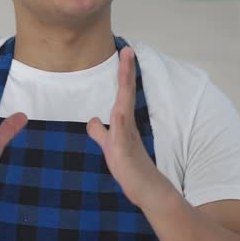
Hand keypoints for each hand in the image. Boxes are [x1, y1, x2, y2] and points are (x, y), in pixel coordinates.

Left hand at [87, 46, 170, 209]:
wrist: (147, 191)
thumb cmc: (130, 169)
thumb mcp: (109, 147)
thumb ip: (100, 133)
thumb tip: (92, 120)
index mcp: (123, 123)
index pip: (122, 94)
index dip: (123, 74)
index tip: (124, 52)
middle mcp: (126, 126)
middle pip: (126, 94)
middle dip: (126, 72)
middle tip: (127, 49)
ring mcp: (126, 137)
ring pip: (123, 107)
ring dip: (125, 87)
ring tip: (125, 68)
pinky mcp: (124, 152)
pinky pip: (120, 135)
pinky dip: (119, 122)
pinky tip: (118, 112)